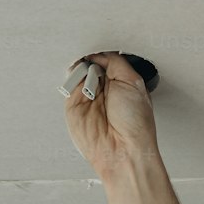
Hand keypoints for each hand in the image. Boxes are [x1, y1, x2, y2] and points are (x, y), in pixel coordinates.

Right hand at [63, 50, 159, 179]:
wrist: (122, 151)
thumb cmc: (135, 123)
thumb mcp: (133, 81)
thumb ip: (115, 62)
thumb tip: (98, 53)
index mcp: (119, 82)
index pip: (104, 58)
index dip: (101, 53)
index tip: (100, 53)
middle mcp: (103, 89)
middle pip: (89, 62)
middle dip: (91, 60)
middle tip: (97, 70)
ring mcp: (87, 97)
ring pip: (78, 71)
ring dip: (82, 70)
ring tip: (93, 83)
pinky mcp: (73, 106)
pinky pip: (68, 85)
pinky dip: (73, 80)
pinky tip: (83, 87)